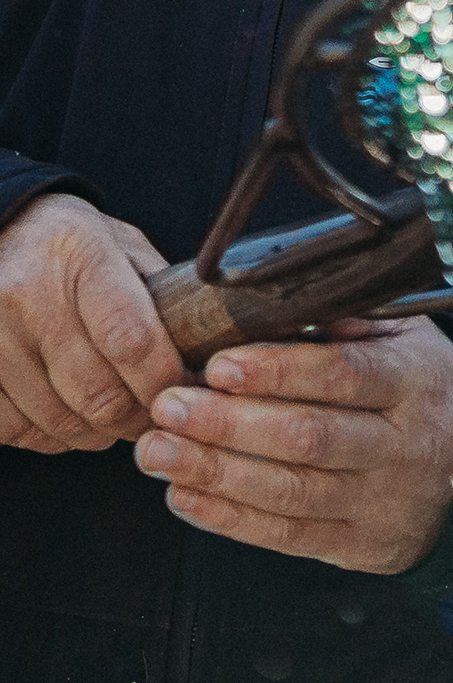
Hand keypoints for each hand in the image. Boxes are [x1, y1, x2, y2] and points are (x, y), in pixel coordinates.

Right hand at [0, 194, 180, 451]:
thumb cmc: (70, 245)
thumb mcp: (122, 246)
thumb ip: (160, 294)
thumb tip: (204, 355)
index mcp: (82, 257)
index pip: (132, 341)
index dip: (163, 382)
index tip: (182, 393)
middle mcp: (29, 294)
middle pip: (97, 392)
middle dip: (135, 418)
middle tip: (153, 417)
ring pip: (57, 420)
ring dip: (95, 433)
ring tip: (112, 419)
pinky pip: (14, 428)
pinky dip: (48, 436)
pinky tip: (64, 416)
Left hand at [133, 317, 452, 573]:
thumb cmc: (421, 390)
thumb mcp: (407, 341)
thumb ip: (347, 325)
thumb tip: (264, 309)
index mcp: (417, 382)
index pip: (346, 376)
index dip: (279, 372)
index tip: (218, 365)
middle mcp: (404, 445)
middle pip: (311, 438)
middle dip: (230, 424)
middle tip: (167, 408)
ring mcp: (383, 501)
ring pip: (292, 491)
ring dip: (216, 472)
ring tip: (157, 452)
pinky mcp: (359, 545)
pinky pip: (287, 535)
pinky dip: (229, 518)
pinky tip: (184, 495)